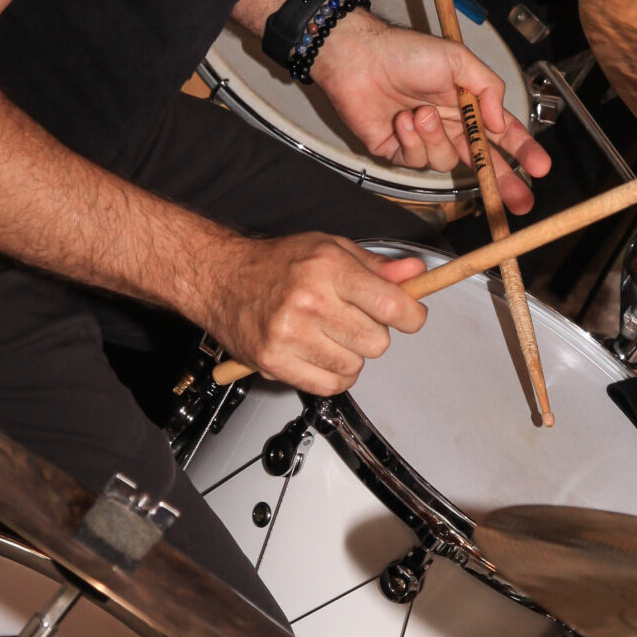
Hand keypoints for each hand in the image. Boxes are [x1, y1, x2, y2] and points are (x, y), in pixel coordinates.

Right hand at [201, 234, 430, 395]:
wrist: (221, 277)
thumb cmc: (276, 263)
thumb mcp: (330, 249)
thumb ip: (376, 267)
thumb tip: (416, 273)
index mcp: (327, 267)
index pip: (391, 304)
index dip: (412, 316)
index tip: (411, 317)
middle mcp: (309, 300)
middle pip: (377, 342)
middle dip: (373, 334)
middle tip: (352, 320)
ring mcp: (290, 334)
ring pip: (355, 367)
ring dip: (350, 356)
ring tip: (329, 336)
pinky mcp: (274, 361)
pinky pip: (329, 386)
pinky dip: (333, 377)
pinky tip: (321, 356)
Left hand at [310, 11, 550, 213]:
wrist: (359, 58)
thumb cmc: (406, 52)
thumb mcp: (457, 59)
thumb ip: (487, 88)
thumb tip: (498, 122)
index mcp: (467, 104)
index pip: (501, 132)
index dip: (522, 150)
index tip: (540, 167)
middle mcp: (449, 125)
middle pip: (482, 161)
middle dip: (502, 180)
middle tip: (519, 201)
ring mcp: (424, 140)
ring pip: (445, 161)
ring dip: (435, 139)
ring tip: (420, 112)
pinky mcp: (398, 150)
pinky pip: (415, 160)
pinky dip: (411, 139)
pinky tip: (401, 119)